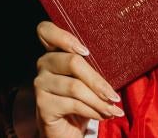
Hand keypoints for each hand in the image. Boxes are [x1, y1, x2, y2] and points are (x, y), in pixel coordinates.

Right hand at [34, 21, 123, 137]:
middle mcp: (43, 64)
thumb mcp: (88, 80)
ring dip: (99, 101)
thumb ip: (92, 67)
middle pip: (72, 62)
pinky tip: (103, 115)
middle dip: (97, 81)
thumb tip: (117, 64)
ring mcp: (40, 83)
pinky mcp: (42, 104)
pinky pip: (73, 104)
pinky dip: (93, 111)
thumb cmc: (81, 100)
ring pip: (75, 87)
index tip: (86, 51)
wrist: (67, 129)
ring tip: (113, 109)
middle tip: (113, 95)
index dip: (64, 37)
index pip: (46, 30)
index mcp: (54, 52)